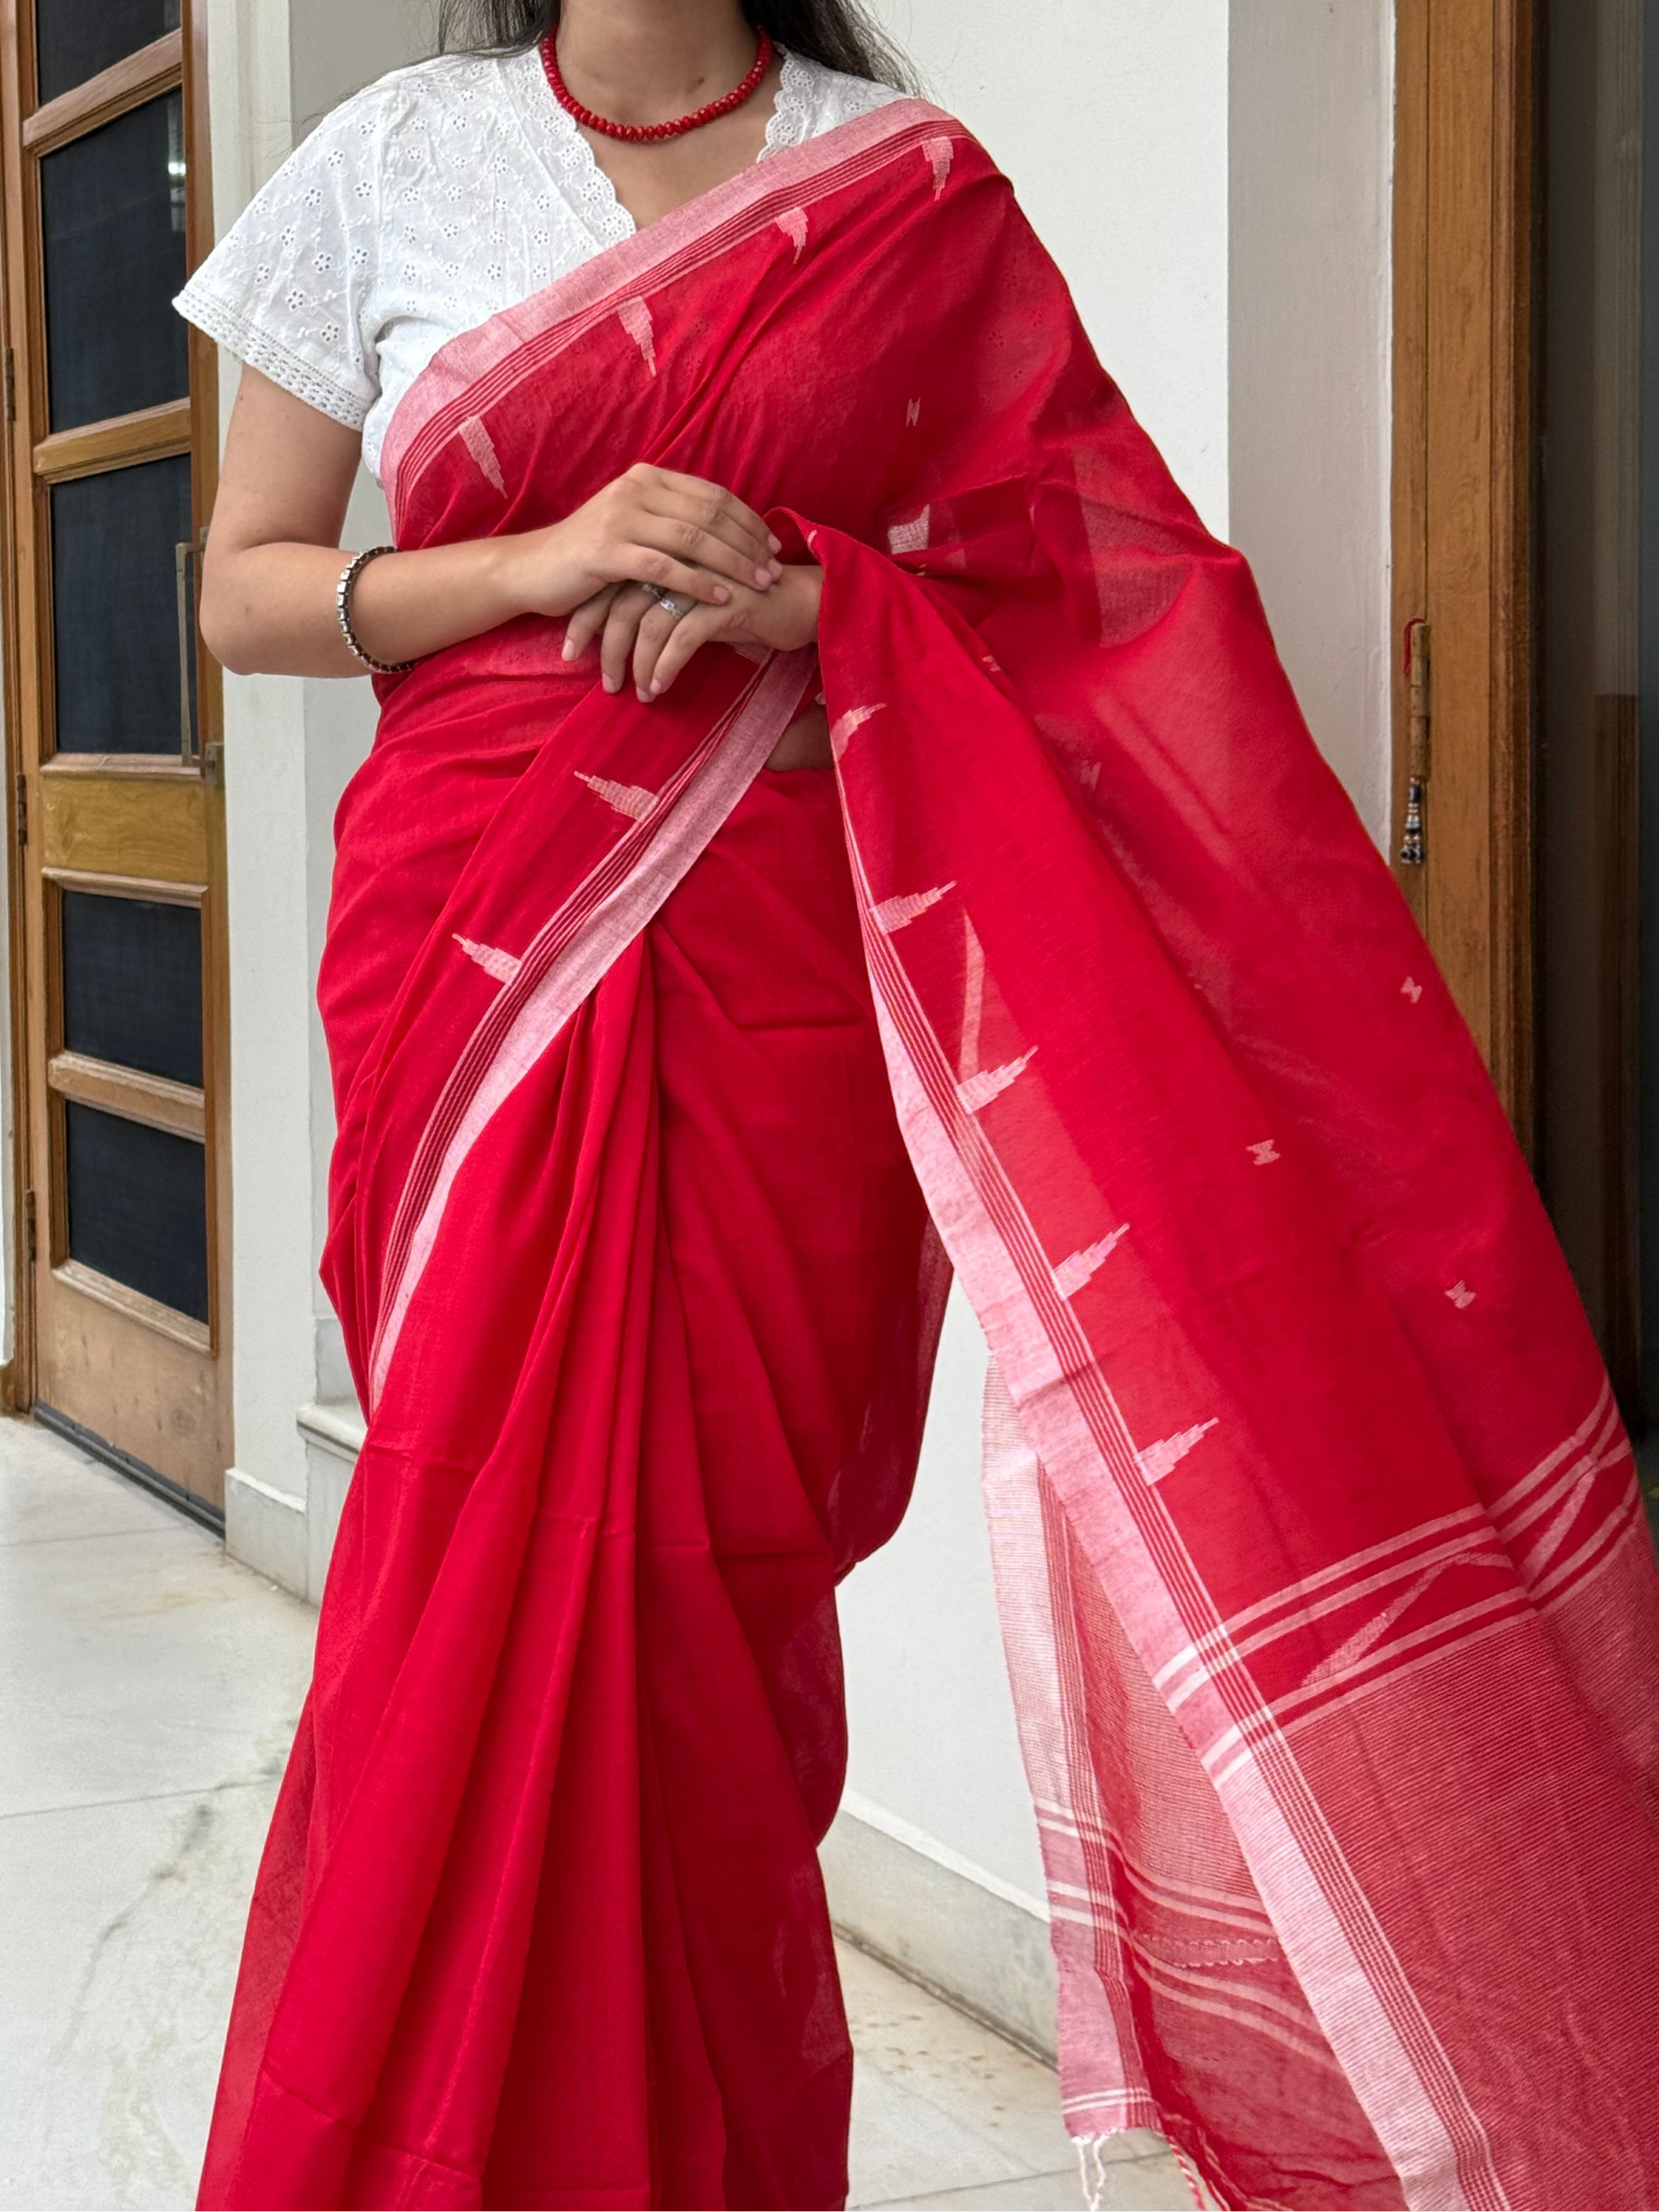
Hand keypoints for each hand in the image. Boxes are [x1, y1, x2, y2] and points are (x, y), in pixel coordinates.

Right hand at [500, 464, 782, 620]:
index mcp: (647, 478)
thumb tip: (722, 532)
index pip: (712, 494)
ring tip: (759, 585)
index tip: (772, 547)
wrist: (533, 569)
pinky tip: (723, 597)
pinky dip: (699, 583)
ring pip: (693, 538)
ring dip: (733, 563)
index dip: (748, 521)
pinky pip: (665, 567)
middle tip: (774, 571)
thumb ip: (671, 520)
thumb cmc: (590, 555)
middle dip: (748, 544)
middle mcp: (636, 489)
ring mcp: (620, 518)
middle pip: (710, 513)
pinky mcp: (607, 552)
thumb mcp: (633, 526)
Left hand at [563, 564, 823, 700]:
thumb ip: (661, 603)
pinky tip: (659, 686)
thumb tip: (623, 631)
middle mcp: (678, 559)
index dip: (588, 616)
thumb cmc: (748, 604)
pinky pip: (682, 637)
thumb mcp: (697, 601)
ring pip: (648, 622)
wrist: (804, 602)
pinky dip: (666, 664)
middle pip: (622, 600)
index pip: (611, 581)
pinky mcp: (725, 602)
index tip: (570, 651)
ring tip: (635, 693)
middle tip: (603, 682)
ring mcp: (701, 579)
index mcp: (665, 552)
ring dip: (636, 663)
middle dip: (605, 645)